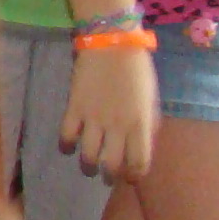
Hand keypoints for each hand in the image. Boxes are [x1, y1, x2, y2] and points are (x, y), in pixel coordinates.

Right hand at [62, 43, 160, 184]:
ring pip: (88, 156)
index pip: (139, 162)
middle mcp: (117, 126)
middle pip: (111, 165)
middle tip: (108, 175)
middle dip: (110, 176)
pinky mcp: (74, 108)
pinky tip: (69, 145)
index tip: (131, 175)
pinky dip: (67, 145)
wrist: (112, 43)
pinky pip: (67, 135)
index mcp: (140, 124)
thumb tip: (143, 143)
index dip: (135, 175)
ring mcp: (94, 118)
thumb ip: (148, 124)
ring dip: (88, 166)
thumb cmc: (137, 70)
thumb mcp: (151, 99)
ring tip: (89, 165)